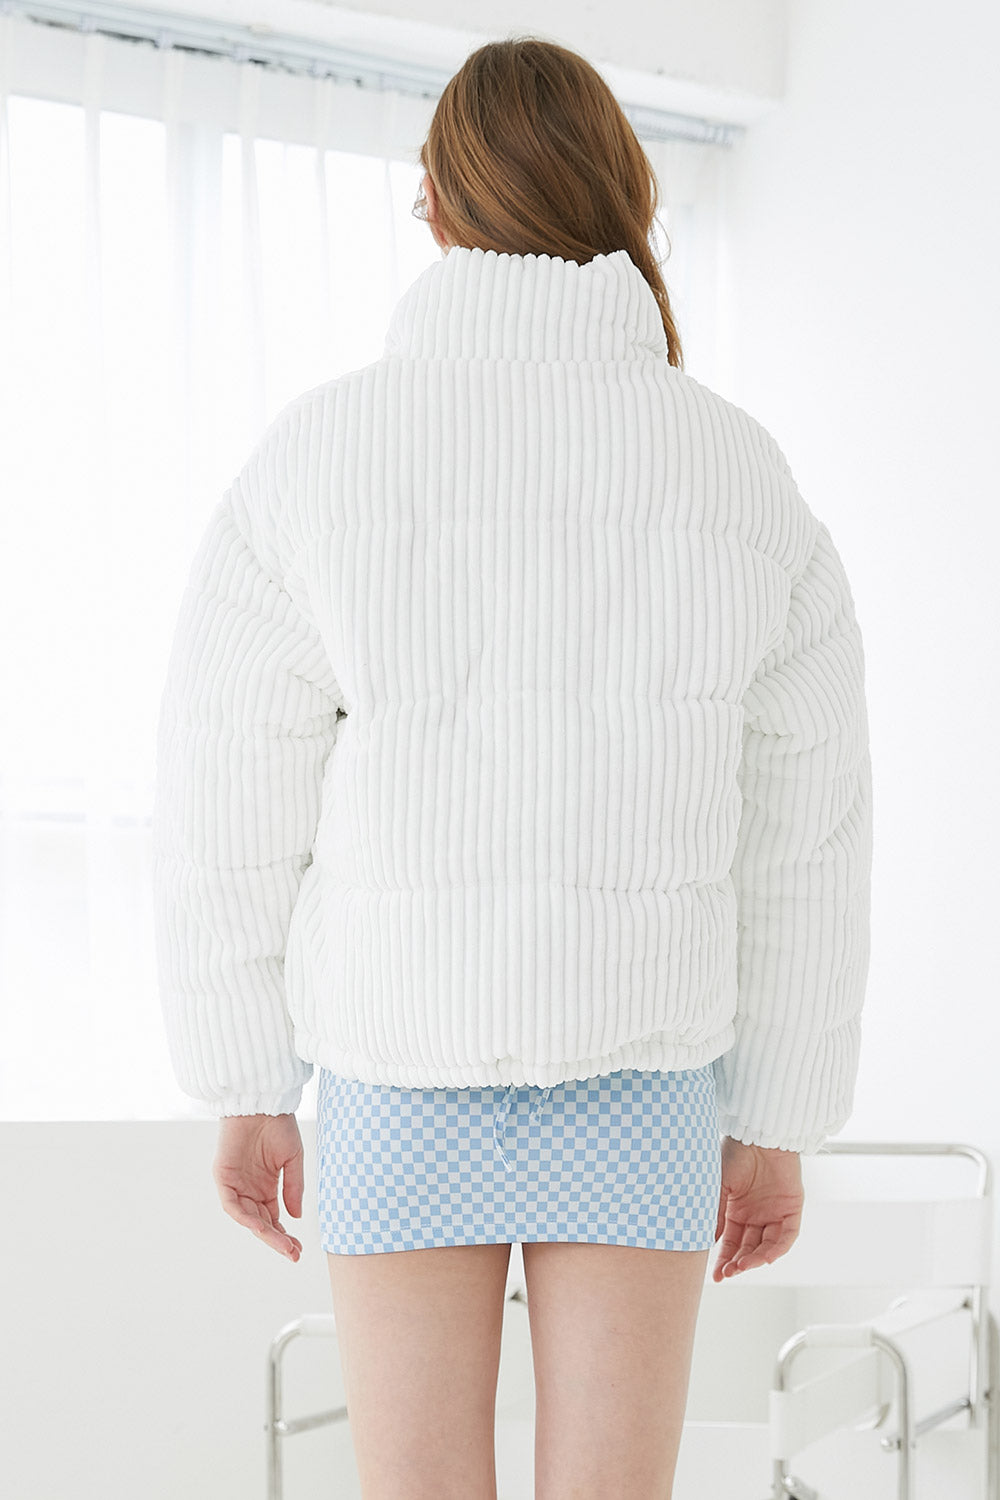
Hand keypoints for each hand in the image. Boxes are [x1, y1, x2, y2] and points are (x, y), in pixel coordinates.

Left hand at [212, 1113, 303, 1261]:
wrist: (262, 1101)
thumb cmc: (277, 1125)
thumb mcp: (293, 1158)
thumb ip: (294, 1187)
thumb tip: (296, 1216)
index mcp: (266, 1187)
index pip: (273, 1219)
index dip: (284, 1235)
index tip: (299, 1249)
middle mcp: (250, 1190)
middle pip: (262, 1223)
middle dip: (276, 1240)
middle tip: (293, 1254)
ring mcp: (236, 1185)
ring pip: (247, 1218)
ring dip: (264, 1233)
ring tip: (283, 1245)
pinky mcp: (223, 1178)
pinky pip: (232, 1205)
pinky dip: (245, 1217)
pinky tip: (261, 1227)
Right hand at [712, 1135, 802, 1280]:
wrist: (757, 1133)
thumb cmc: (734, 1153)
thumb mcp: (717, 1186)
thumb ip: (713, 1214)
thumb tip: (705, 1242)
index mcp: (737, 1209)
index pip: (731, 1242)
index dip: (724, 1260)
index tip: (715, 1276)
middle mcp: (756, 1214)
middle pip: (748, 1248)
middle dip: (738, 1263)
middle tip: (727, 1273)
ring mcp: (774, 1212)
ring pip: (766, 1246)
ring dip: (755, 1259)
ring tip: (741, 1267)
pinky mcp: (792, 1208)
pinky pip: (786, 1236)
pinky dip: (776, 1249)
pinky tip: (764, 1258)